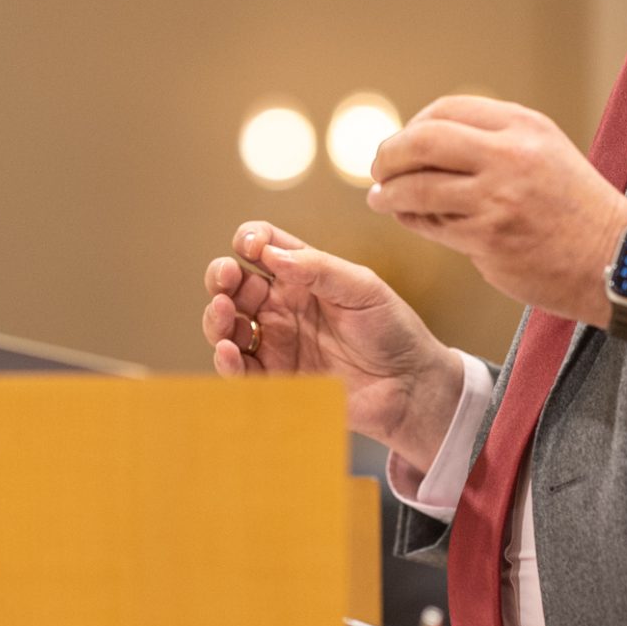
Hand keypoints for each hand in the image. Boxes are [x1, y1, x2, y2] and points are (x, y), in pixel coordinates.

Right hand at [200, 220, 465, 470]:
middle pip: (234, 284)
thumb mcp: (363, 287)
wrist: (411, 386)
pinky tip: (228, 350)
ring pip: (227, 324)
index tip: (251, 247)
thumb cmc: (392, 330)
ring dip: (216, 316)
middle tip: (225, 277)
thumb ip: (319, 268)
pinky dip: (225, 359)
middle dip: (220, 276)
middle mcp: (282, 306)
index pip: (262, 246)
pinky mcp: (277, 379)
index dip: (249, 239)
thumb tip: (270, 254)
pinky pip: (240, 369)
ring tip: (223, 312)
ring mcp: (276, 342)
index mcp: (303, 275)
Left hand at [366, 96, 626, 331]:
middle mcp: (509, 155)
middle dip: (389, 155)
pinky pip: (432, 226)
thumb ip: (493, 142)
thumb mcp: (545, 153)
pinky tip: (409, 219)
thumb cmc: (576, 210)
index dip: (415, 125)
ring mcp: (498, 197)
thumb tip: (424, 141)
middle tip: (378, 169)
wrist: (619, 262)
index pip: (447, 110)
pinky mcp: (489, 238)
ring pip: (417, 187)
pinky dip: (412, 221)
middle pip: (422, 140)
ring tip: (381, 198)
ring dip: (389, 194)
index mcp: (523, 125)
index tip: (405, 144)